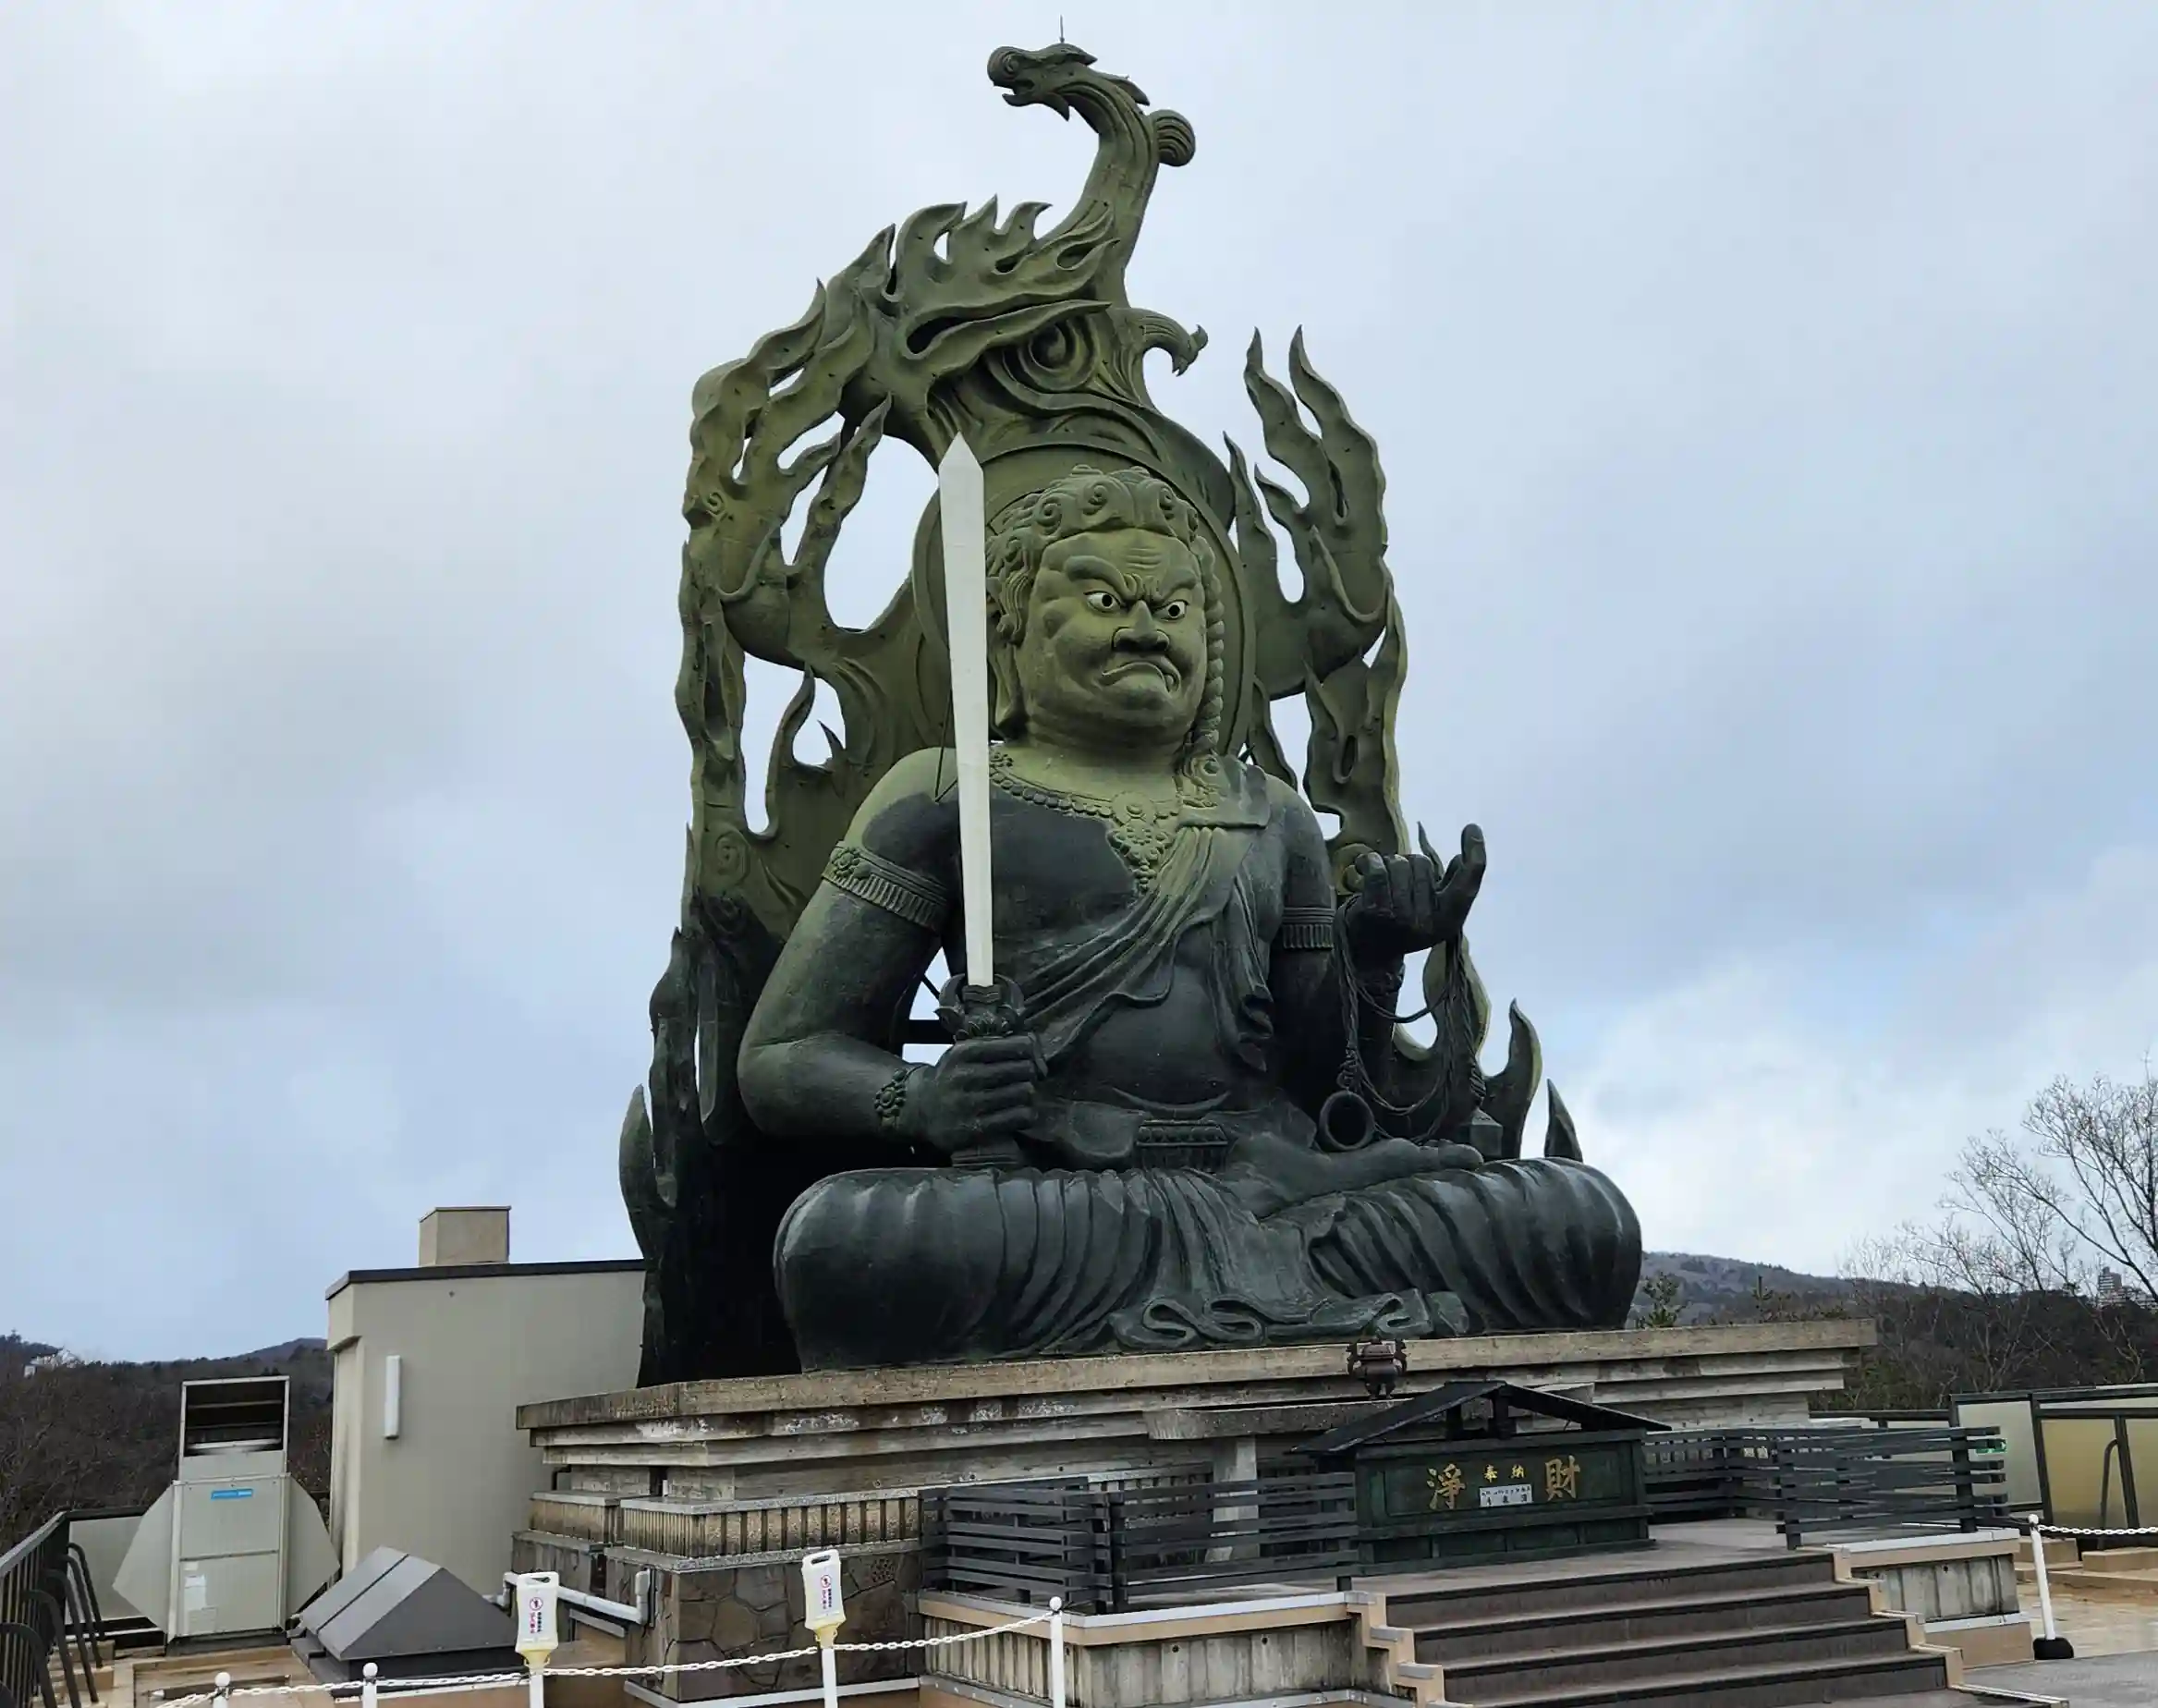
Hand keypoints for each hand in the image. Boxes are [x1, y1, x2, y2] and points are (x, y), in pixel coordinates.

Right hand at [895, 1035, 1042, 1155]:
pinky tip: (1022, 1112)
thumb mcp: (962, 1054)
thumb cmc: (951, 1078)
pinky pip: (1017, 1117)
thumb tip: (1033, 1045)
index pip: (1016, 1046)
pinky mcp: (975, 1129)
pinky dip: (1027, 1114)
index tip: (1031, 1058)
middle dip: (1031, 1073)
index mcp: (965, 1052)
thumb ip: (993, 1046)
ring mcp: (969, 1103)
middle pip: (1023, 1069)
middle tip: (1028, 1078)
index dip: (1031, 1052)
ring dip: (1029, 1094)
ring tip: (1023, 1095)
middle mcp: (965, 1075)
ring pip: (1023, 1092)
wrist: (920, 1109)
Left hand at [1344, 825, 1486, 960]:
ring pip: (1400, 863)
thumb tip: (1461, 859)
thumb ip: (1448, 887)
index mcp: (1448, 922)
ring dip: (1387, 864)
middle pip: (1423, 864)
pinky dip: (1369, 862)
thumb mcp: (1432, 912)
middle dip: (1408, 865)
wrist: (1366, 955)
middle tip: (1396, 883)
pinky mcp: (1375, 912)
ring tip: (1380, 882)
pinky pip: (1378, 870)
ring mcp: (1402, 918)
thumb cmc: (1401, 927)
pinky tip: (1363, 867)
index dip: (1474, 855)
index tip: (1471, 827)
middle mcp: (1427, 923)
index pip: (1467, 886)